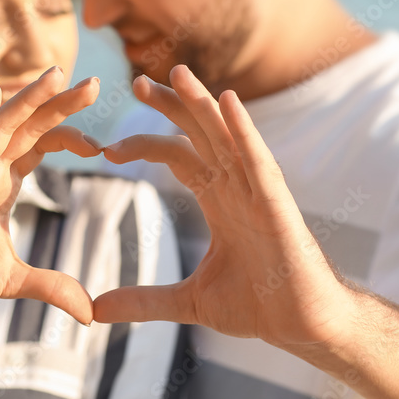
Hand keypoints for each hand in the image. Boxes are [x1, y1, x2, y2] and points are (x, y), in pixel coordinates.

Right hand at [0, 67, 100, 324]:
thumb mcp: (14, 279)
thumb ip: (53, 287)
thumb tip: (91, 313)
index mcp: (3, 183)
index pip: (42, 144)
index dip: (70, 137)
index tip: (103, 148)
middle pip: (30, 126)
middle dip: (61, 104)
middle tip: (97, 84)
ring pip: (3, 127)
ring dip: (30, 99)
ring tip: (58, 74)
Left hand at [94, 65, 354, 348]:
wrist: (303, 325)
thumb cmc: (259, 306)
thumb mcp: (189, 302)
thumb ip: (144, 301)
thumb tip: (96, 309)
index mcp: (220, 201)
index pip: (180, 157)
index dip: (146, 145)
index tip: (107, 149)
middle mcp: (239, 188)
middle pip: (200, 134)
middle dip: (171, 106)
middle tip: (137, 83)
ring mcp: (259, 193)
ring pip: (227, 136)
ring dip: (202, 103)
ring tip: (177, 73)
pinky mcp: (278, 206)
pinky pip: (259, 161)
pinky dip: (244, 131)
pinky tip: (227, 102)